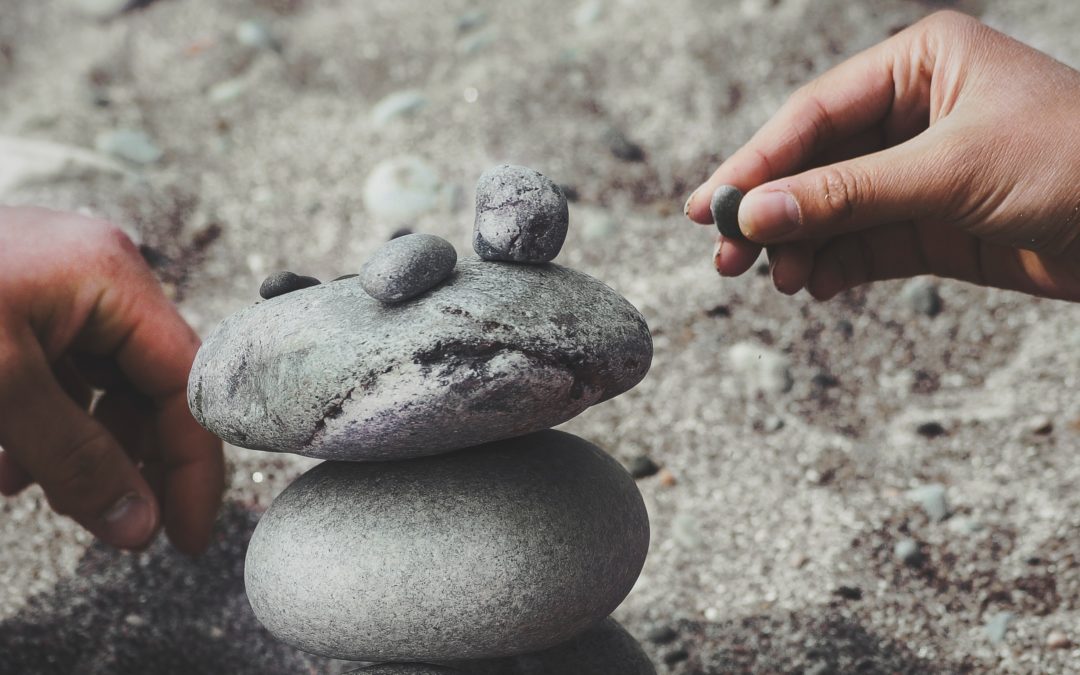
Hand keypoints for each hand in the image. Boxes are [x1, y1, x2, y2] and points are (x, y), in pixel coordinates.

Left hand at [0, 207, 223, 554]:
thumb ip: (76, 462)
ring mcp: (53, 284)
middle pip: (143, 387)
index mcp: (111, 277)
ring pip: (94, 387)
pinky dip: (33, 421)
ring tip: (22, 484)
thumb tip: (138, 525)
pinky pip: (51, 373)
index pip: (187, 382)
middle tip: (110, 524)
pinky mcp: (15, 300)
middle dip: (121, 459)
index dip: (192, 465)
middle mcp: (95, 274)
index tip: (184, 536)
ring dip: (70, 446)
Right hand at [685, 10, 1079, 301]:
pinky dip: (834, 266)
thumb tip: (756, 216)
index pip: (815, 114)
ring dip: (798, 246)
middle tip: (723, 255)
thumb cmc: (1073, 163)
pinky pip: (864, 244)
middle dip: (770, 212)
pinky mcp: (934, 224)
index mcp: (919, 65)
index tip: (709, 207)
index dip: (757, 162)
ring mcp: (921, 171)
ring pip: (834, 210)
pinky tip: (812, 285)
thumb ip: (847, 195)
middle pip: (814, 164)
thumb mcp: (949, 171)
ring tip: (771, 280)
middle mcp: (913, 113)